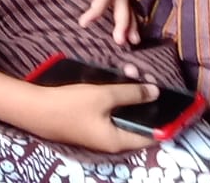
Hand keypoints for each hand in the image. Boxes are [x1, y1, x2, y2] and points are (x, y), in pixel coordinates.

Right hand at [25, 81, 159, 154]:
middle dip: (144, 96)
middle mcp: (113, 140)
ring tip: (127, 68)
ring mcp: (101, 132)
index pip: (153, 136)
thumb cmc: (71, 105)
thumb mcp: (103, 95)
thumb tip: (156, 92)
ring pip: (124, 111)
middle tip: (145, 75)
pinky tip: (114, 76)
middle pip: (138, 120)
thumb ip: (131, 93)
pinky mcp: (91, 123)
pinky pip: (111, 110)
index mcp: (119, 140)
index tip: (173, 100)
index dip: (165, 118)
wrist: (35, 109)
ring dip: (128, 91)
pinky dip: (115, 95)